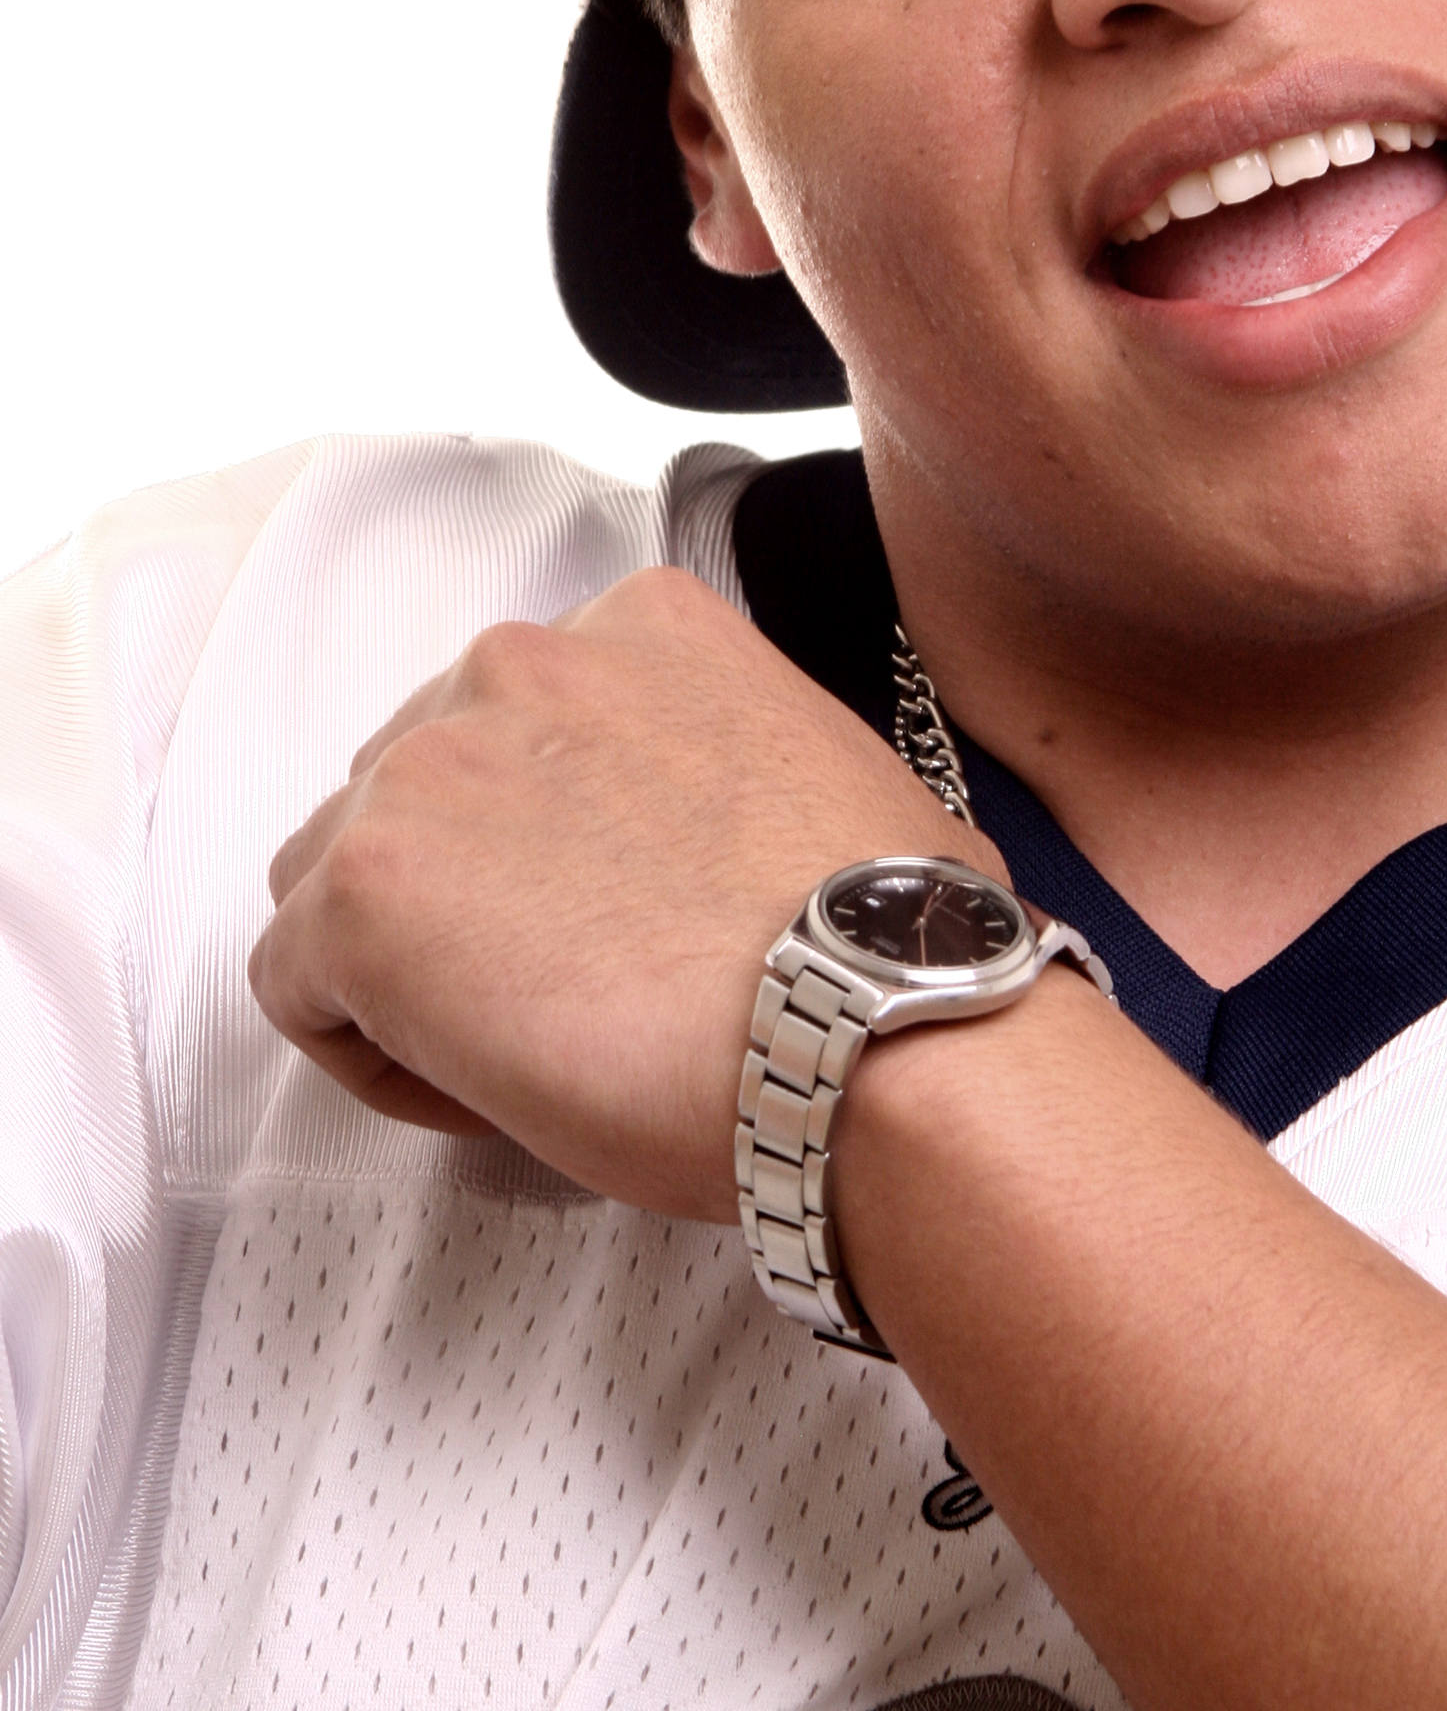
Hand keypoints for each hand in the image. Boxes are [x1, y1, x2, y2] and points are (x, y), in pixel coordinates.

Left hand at [251, 566, 993, 1220]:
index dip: (553, 846)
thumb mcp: (832, 765)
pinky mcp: (361, 889)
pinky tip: (485, 1087)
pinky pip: (297, 982)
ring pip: (337, 876)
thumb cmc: (885, 937)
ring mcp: (427, 767)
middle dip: (472, 897)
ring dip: (407, 966)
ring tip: (521, 1054)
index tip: (605, 925)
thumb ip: (738, 762)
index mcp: (637, 624)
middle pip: (421, 789)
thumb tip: (750, 846)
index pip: (522, 722)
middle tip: (561, 998)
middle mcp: (517, 661)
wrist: (866, 1024)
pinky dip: (371, 1051)